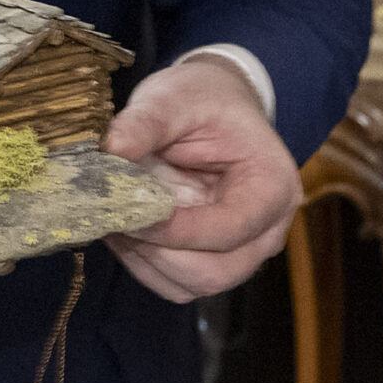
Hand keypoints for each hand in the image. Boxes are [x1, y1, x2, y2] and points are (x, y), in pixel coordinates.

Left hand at [102, 54, 300, 302]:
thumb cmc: (203, 101)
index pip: (228, 230)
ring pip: (192, 285)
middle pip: (214, 273)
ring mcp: (241, 250)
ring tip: (113, 218)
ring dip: (144, 261)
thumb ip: (145, 122)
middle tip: (113, 216)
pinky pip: (176, 283)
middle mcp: (265, 230)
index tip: (127, 212)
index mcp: (271, 187)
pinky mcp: (213, 258)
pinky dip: (143, 265)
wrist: (214, 107)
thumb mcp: (174, 97)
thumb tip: (111, 150)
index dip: (175, 230)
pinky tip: (123, 229)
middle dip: (156, 252)